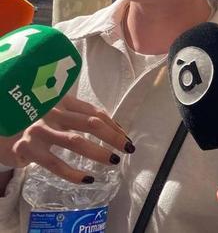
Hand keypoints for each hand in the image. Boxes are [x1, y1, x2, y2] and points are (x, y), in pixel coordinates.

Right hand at [0, 94, 132, 183]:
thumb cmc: (34, 122)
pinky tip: (87, 178)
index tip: (126, 138)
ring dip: (98, 152)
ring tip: (114, 161)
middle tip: (128, 149)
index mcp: (62, 101)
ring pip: (75, 142)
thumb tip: (114, 128)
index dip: (113, 125)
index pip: (94, 112)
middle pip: (90, 123)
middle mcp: (51, 112)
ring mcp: (38, 130)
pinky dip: (73, 173)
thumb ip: (79, 116)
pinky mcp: (26, 149)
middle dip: (113, 137)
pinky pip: (54, 163)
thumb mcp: (56, 113)